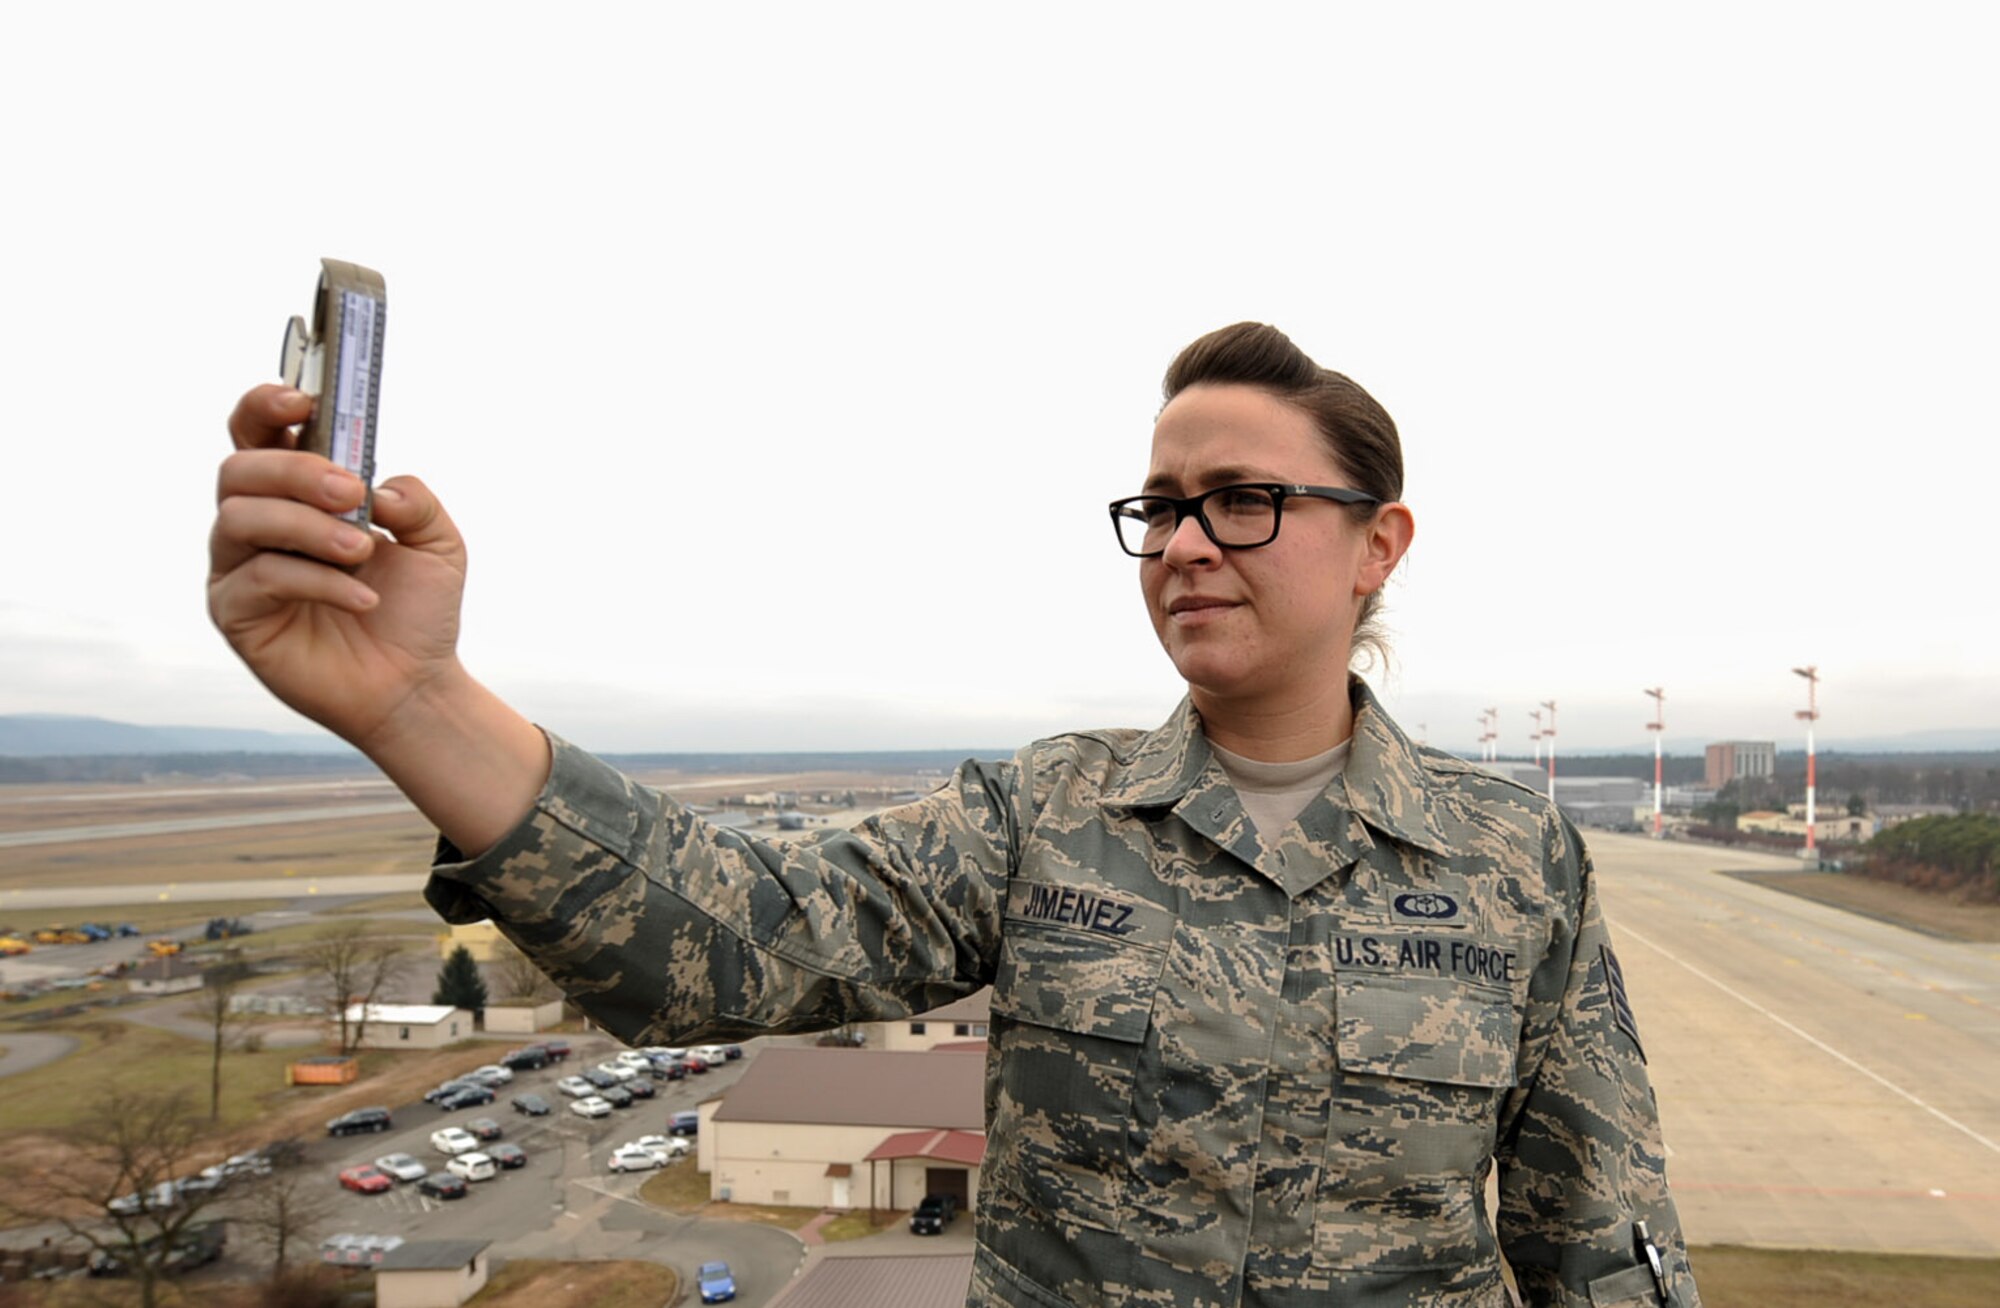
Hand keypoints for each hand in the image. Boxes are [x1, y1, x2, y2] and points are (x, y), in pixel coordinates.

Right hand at [208, 384, 467, 752]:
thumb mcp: (438, 543)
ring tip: (363, 550)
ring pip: (240, 520)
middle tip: (350, 492)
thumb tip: (377, 487)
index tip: (301, 401)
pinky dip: (317, 581)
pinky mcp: (236, 615)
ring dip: (307, 527)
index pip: (258, 433)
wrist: (414, 684)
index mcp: (297, 494)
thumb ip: (416, 499)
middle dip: (295, 472)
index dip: (265, 407)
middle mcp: (257, 524)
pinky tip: (363, 598)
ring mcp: (238, 568)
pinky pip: (259, 579)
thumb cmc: (416, 610)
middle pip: (239, 469)